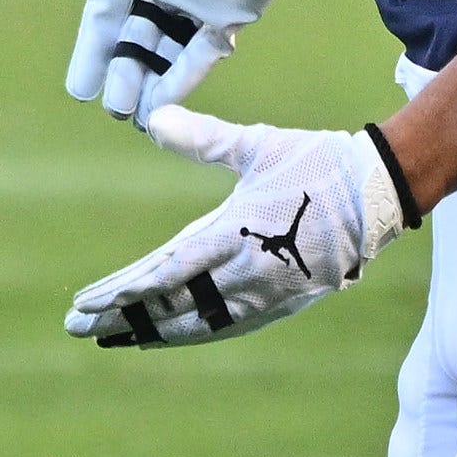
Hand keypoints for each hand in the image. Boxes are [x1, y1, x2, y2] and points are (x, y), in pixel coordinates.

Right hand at [25, 0, 310, 127]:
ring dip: (151, 83)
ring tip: (136, 118)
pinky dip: (183, 78)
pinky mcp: (229, 16)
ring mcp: (196, 5)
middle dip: (124, 74)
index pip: (104, 17)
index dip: (92, 51)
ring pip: (166, 53)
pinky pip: (201, 55)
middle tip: (114, 109)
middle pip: (135, 41)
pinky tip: (166, 106)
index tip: (79, 89)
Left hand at [67, 111, 404, 345]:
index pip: (165, 272)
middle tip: (77, 327)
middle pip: (171, 306)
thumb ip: (203, 139)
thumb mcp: (257, 146)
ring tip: (115, 337)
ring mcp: (265, 294)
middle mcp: (245, 274)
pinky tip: (170, 334)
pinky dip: (192, 333)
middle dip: (122, 318)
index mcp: (234, 234)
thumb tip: (154, 119)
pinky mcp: (282, 302)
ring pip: (196, 324)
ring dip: (152, 331)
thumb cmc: (317, 161)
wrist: (380, 191)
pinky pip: (227, 326)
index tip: (85, 303)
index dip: (122, 291)